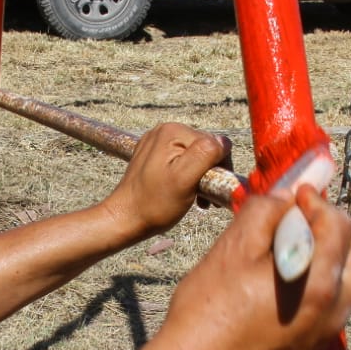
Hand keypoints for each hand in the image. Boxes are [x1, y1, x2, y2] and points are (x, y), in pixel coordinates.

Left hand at [101, 123, 229, 242]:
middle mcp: (165, 131)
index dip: (218, 168)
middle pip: (204, 149)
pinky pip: (182, 161)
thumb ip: (206, 155)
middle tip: (202, 199)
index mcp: (173, 131)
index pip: (214, 143)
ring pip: (195, 157)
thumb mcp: (185, 179)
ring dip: (200, 177)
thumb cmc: (154, 204)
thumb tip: (224, 142)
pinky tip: (184, 192)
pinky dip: (188, 177)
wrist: (125, 218)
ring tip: (195, 198)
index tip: (209, 190)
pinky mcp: (155, 155)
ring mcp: (158, 142)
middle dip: (208, 173)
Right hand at [154, 182, 350, 349]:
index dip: (318, 203)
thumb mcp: (231, 250)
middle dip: (336, 233)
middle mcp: (332, 311)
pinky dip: (315, 284)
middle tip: (300, 224)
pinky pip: (329, 306)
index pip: (341, 227)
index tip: (295, 197)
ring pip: (347, 284)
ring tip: (286, 253)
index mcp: (318, 284)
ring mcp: (323, 333)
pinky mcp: (309, 347)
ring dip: (327, 259)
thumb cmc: (207, 314)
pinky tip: (277, 283)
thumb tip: (285, 198)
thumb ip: (265, 213)